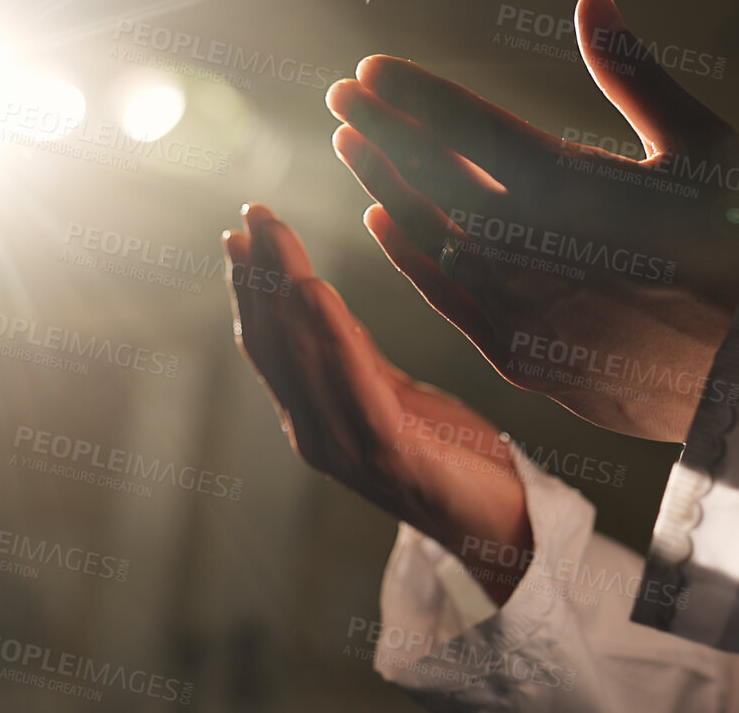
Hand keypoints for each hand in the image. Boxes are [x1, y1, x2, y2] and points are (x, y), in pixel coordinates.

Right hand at [223, 203, 532, 602]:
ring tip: (274, 236)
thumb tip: (317, 303)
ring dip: (283, 289)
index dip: (249, 290)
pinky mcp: (387, 448)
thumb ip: (355, 358)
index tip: (238, 235)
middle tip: (250, 215)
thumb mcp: (397, 394)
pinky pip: (352, 380)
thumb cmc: (455, 459)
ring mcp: (347, 445)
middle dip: (258, 275)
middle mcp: (318, 434)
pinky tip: (316, 291)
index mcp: (317, 420)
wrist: (499, 523)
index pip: (271, 346)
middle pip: (276, 343)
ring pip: (302, 354)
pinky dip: (329, 333)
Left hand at [326, 0, 738, 443]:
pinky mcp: (517, 352)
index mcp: (571, 184)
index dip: (413, 94)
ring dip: (384, 183)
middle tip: (341, 96)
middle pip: (430, 174)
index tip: (373, 68)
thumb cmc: (736, 240)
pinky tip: (383, 221)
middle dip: (380, 129)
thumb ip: (633, 71)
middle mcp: (529, 244)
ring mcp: (517, 303)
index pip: (466, 126)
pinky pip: (443, 296)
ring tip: (350, 145)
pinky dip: (407, 254)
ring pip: (425, 232)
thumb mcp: (698, 141)